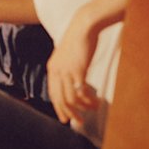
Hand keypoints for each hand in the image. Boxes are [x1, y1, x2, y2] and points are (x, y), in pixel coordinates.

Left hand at [46, 8, 100, 123]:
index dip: (58, 107)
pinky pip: (81, 92)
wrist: (83, 27)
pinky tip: (96, 102)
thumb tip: (73, 83)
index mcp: (52, 68)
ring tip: (93, 109)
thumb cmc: (78, 41)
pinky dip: (89, 100)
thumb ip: (66, 69)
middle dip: (69, 113)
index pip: (52, 93)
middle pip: (60, 99)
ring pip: (71, 99)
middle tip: (79, 121)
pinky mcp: (78, 70)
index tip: (65, 118)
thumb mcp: (67, 56)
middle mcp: (56, 71)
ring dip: (83, 108)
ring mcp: (66, 71)